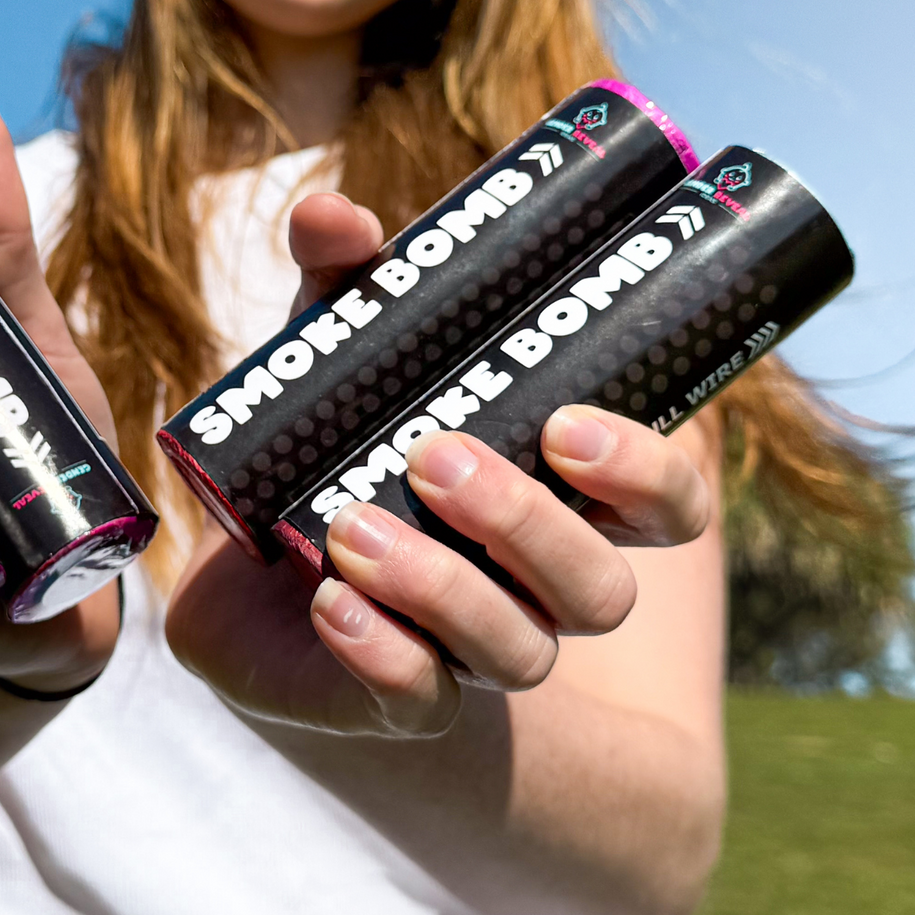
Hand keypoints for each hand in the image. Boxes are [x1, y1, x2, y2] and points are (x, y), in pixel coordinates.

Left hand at [166, 192, 713, 738]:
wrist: (250, 556)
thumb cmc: (333, 436)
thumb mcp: (343, 349)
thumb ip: (345, 281)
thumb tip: (332, 215)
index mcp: (559, 496)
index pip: (664, 505)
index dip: (646, 475)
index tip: (571, 423)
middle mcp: (535, 582)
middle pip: (601, 589)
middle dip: (528, 523)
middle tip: (435, 455)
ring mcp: (471, 646)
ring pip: (520, 651)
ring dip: (444, 587)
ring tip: (352, 526)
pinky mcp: (395, 691)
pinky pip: (418, 700)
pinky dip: (381, 653)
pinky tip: (330, 602)